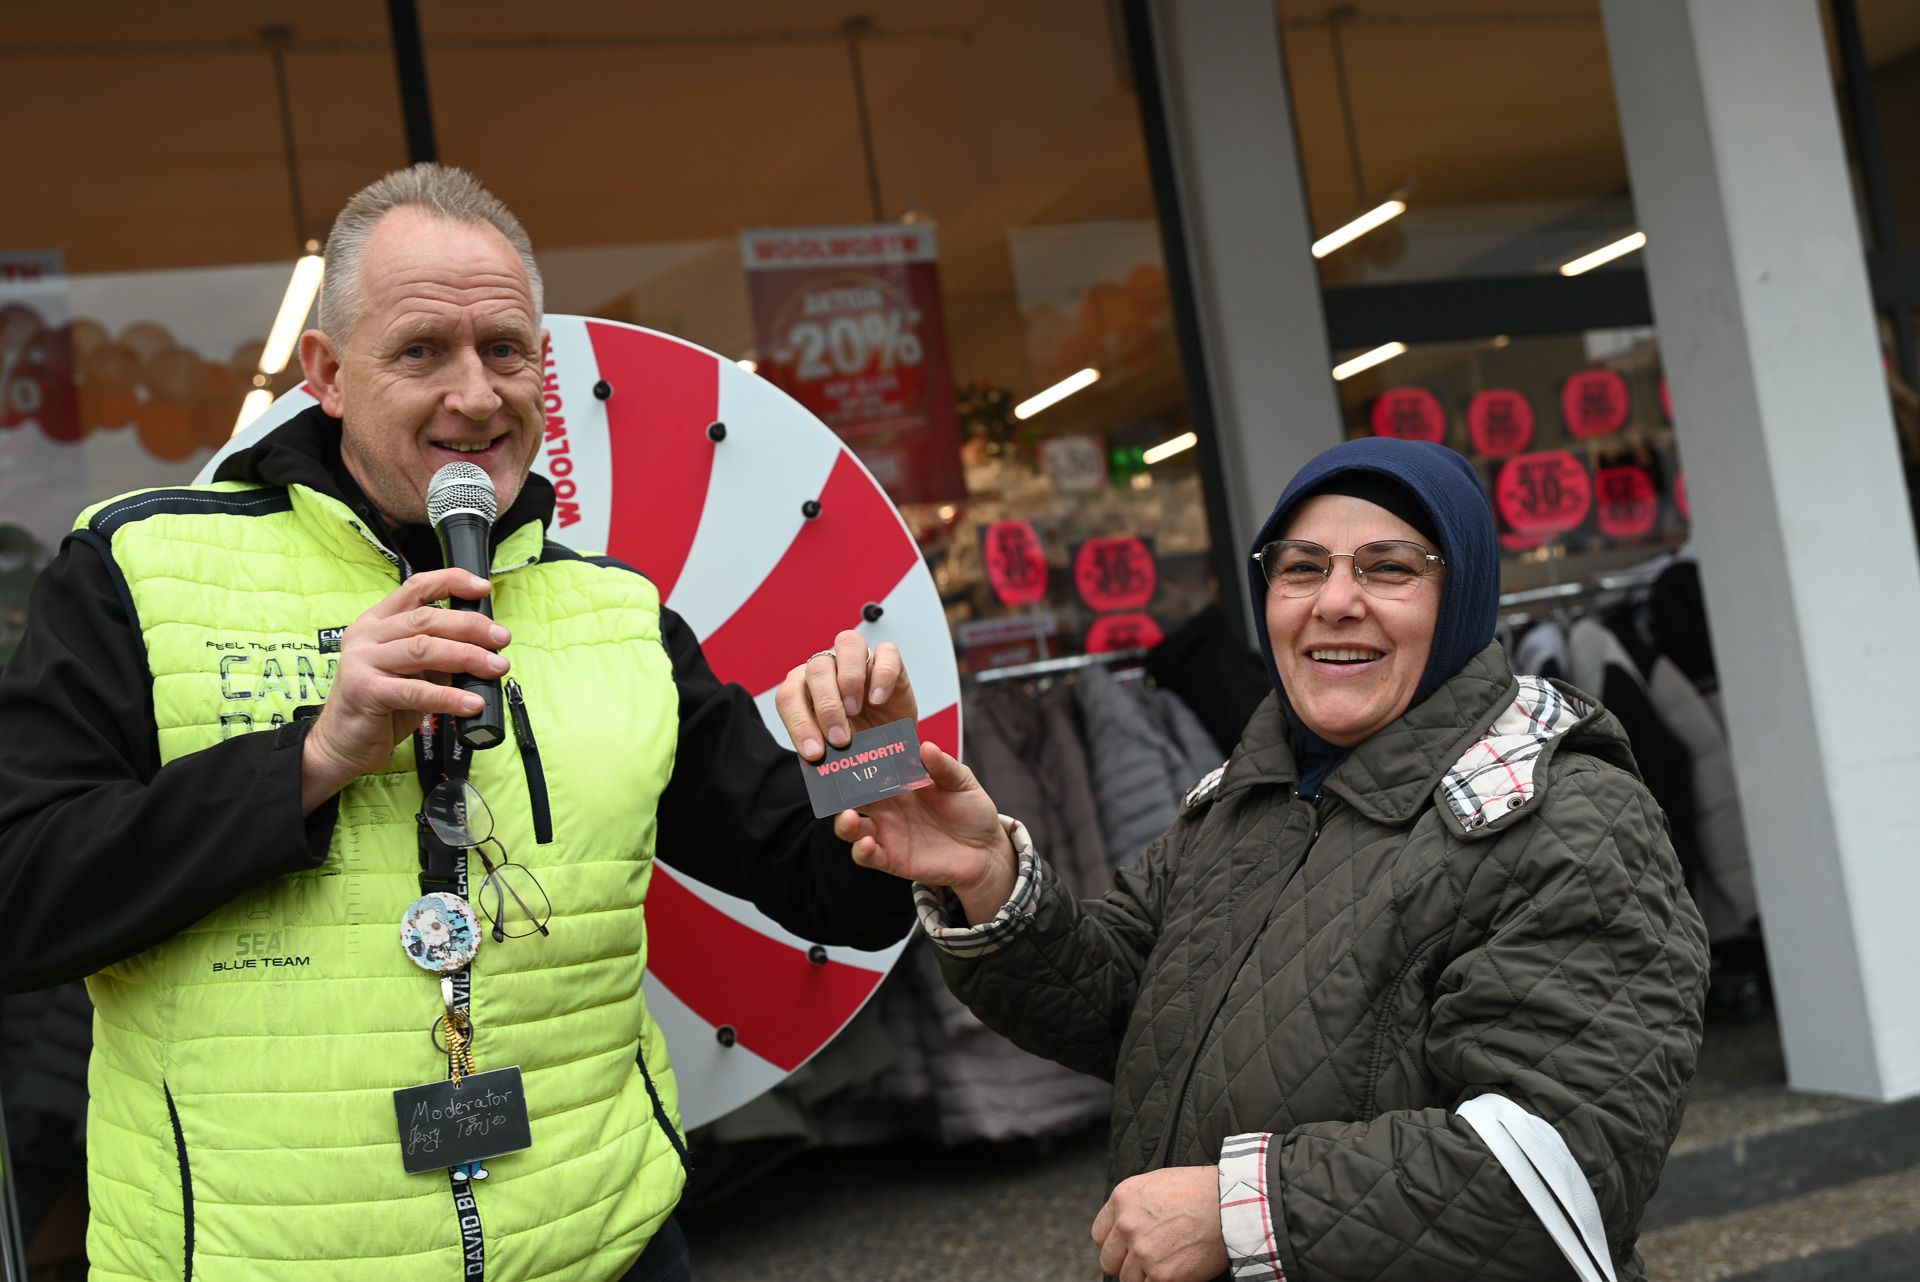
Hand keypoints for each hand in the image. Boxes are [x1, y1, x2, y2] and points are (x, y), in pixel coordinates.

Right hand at [301, 568, 508, 813]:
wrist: (342, 743)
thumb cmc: (381, 706)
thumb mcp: (412, 672)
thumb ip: (438, 655)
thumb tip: (485, 648)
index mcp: (377, 622)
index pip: (415, 588)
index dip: (451, 582)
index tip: (483, 588)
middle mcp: (367, 635)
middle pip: (426, 619)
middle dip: (471, 627)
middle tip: (501, 639)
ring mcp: (363, 661)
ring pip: (424, 649)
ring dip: (467, 656)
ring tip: (496, 667)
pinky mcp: (366, 691)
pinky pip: (416, 690)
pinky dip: (449, 697)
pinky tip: (472, 703)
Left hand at [774, 629, 919, 759]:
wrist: (889, 740)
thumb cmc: (858, 739)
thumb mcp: (836, 749)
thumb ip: (824, 749)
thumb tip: (819, 760)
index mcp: (806, 687)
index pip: (790, 696)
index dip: (799, 724)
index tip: (814, 752)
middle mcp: (830, 667)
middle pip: (817, 668)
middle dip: (827, 706)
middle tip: (839, 738)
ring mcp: (859, 659)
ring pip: (847, 644)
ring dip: (849, 679)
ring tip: (855, 710)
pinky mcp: (889, 660)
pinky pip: (886, 652)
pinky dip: (882, 674)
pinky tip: (879, 699)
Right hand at [831, 744, 1014, 921]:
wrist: (986, 851)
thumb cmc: (972, 811)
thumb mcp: (963, 783)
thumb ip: (944, 767)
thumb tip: (926, 746)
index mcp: (900, 782)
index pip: (872, 767)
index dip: (859, 759)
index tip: (849, 750)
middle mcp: (887, 807)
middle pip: (853, 796)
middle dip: (840, 789)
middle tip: (835, 782)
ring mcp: (887, 833)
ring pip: (850, 826)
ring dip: (844, 821)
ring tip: (849, 816)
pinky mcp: (892, 859)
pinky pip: (866, 855)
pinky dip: (861, 850)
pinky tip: (867, 843)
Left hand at [1091, 1166, 1227, 1281]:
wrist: (1231, 1205)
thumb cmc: (1201, 1191)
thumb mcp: (1156, 1184)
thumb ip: (1134, 1206)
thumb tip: (1125, 1227)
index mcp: (1122, 1198)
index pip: (1099, 1234)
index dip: (1115, 1243)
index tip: (1126, 1246)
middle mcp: (1126, 1225)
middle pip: (1109, 1260)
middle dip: (1126, 1262)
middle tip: (1147, 1259)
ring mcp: (1142, 1252)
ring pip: (1128, 1278)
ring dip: (1144, 1275)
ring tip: (1166, 1263)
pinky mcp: (1161, 1276)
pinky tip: (1174, 1273)